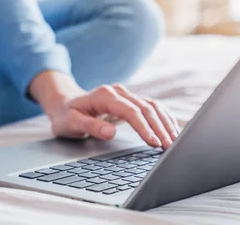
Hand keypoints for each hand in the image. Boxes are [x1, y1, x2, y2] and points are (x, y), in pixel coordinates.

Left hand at [30, 72, 179, 149]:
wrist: (64, 104)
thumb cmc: (66, 115)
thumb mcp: (71, 123)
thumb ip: (90, 127)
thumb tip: (110, 132)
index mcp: (105, 95)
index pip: (130, 111)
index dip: (144, 127)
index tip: (154, 143)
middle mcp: (118, 92)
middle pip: (145, 108)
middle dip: (160, 128)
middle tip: (170, 147)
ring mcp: (125, 95)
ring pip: (152, 106)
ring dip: (165, 123)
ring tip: (175, 141)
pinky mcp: (131, 101)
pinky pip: (151, 107)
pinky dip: (163, 118)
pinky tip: (171, 130)